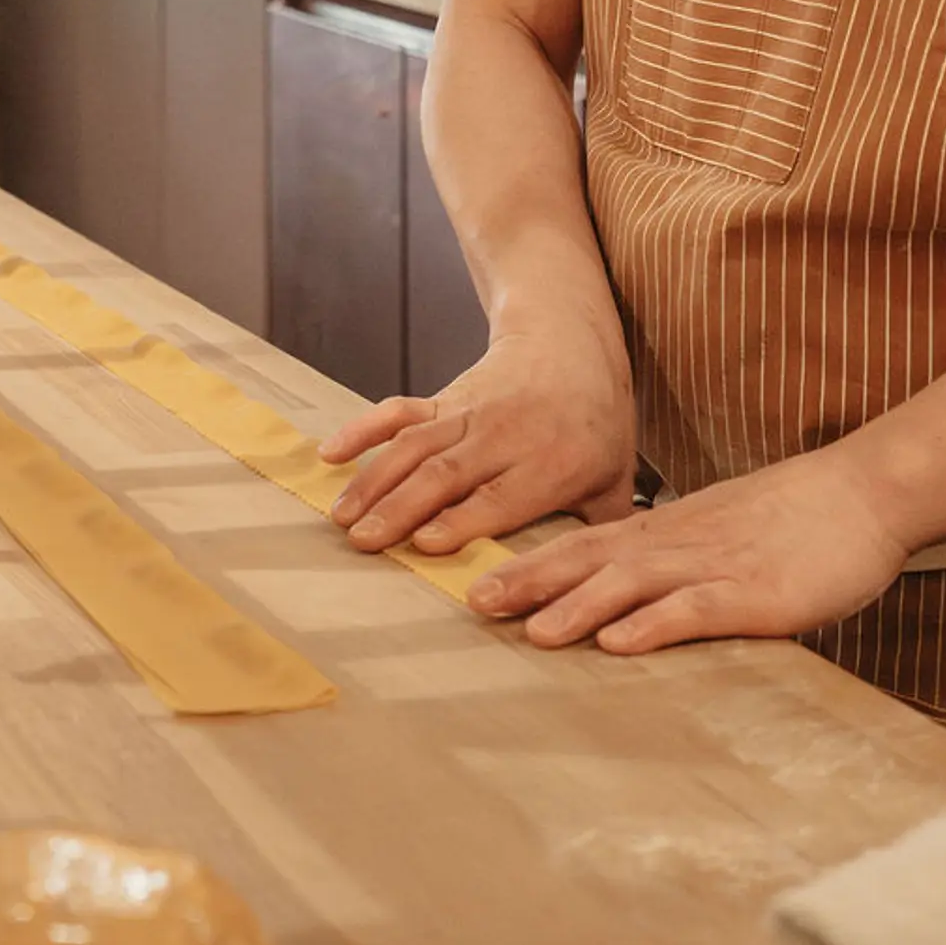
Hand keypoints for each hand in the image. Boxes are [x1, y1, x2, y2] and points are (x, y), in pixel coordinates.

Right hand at [321, 321, 636, 558]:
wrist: (570, 346)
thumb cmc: (596, 427)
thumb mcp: (616, 478)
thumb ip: (603, 532)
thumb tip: (599, 598)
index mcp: (552, 461)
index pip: (502, 494)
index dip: (462, 518)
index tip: (424, 544)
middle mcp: (504, 435)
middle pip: (447, 472)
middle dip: (402, 506)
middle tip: (365, 540)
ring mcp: (468, 413)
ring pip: (415, 445)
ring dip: (375, 480)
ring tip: (342, 517)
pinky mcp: (442, 399)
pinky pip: (398, 411)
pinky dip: (363, 429)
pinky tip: (330, 454)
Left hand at [467, 443, 912, 651]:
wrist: (864, 491)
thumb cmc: (795, 518)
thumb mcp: (721, 533)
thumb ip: (676, 560)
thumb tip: (630, 596)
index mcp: (668, 531)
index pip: (585, 545)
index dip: (530, 563)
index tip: (478, 582)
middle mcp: (679, 545)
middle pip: (592, 560)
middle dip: (531, 582)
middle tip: (475, 604)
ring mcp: (717, 568)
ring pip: (633, 585)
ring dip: (579, 607)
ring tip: (532, 630)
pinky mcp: (756, 595)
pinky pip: (696, 610)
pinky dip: (654, 625)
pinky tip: (621, 642)